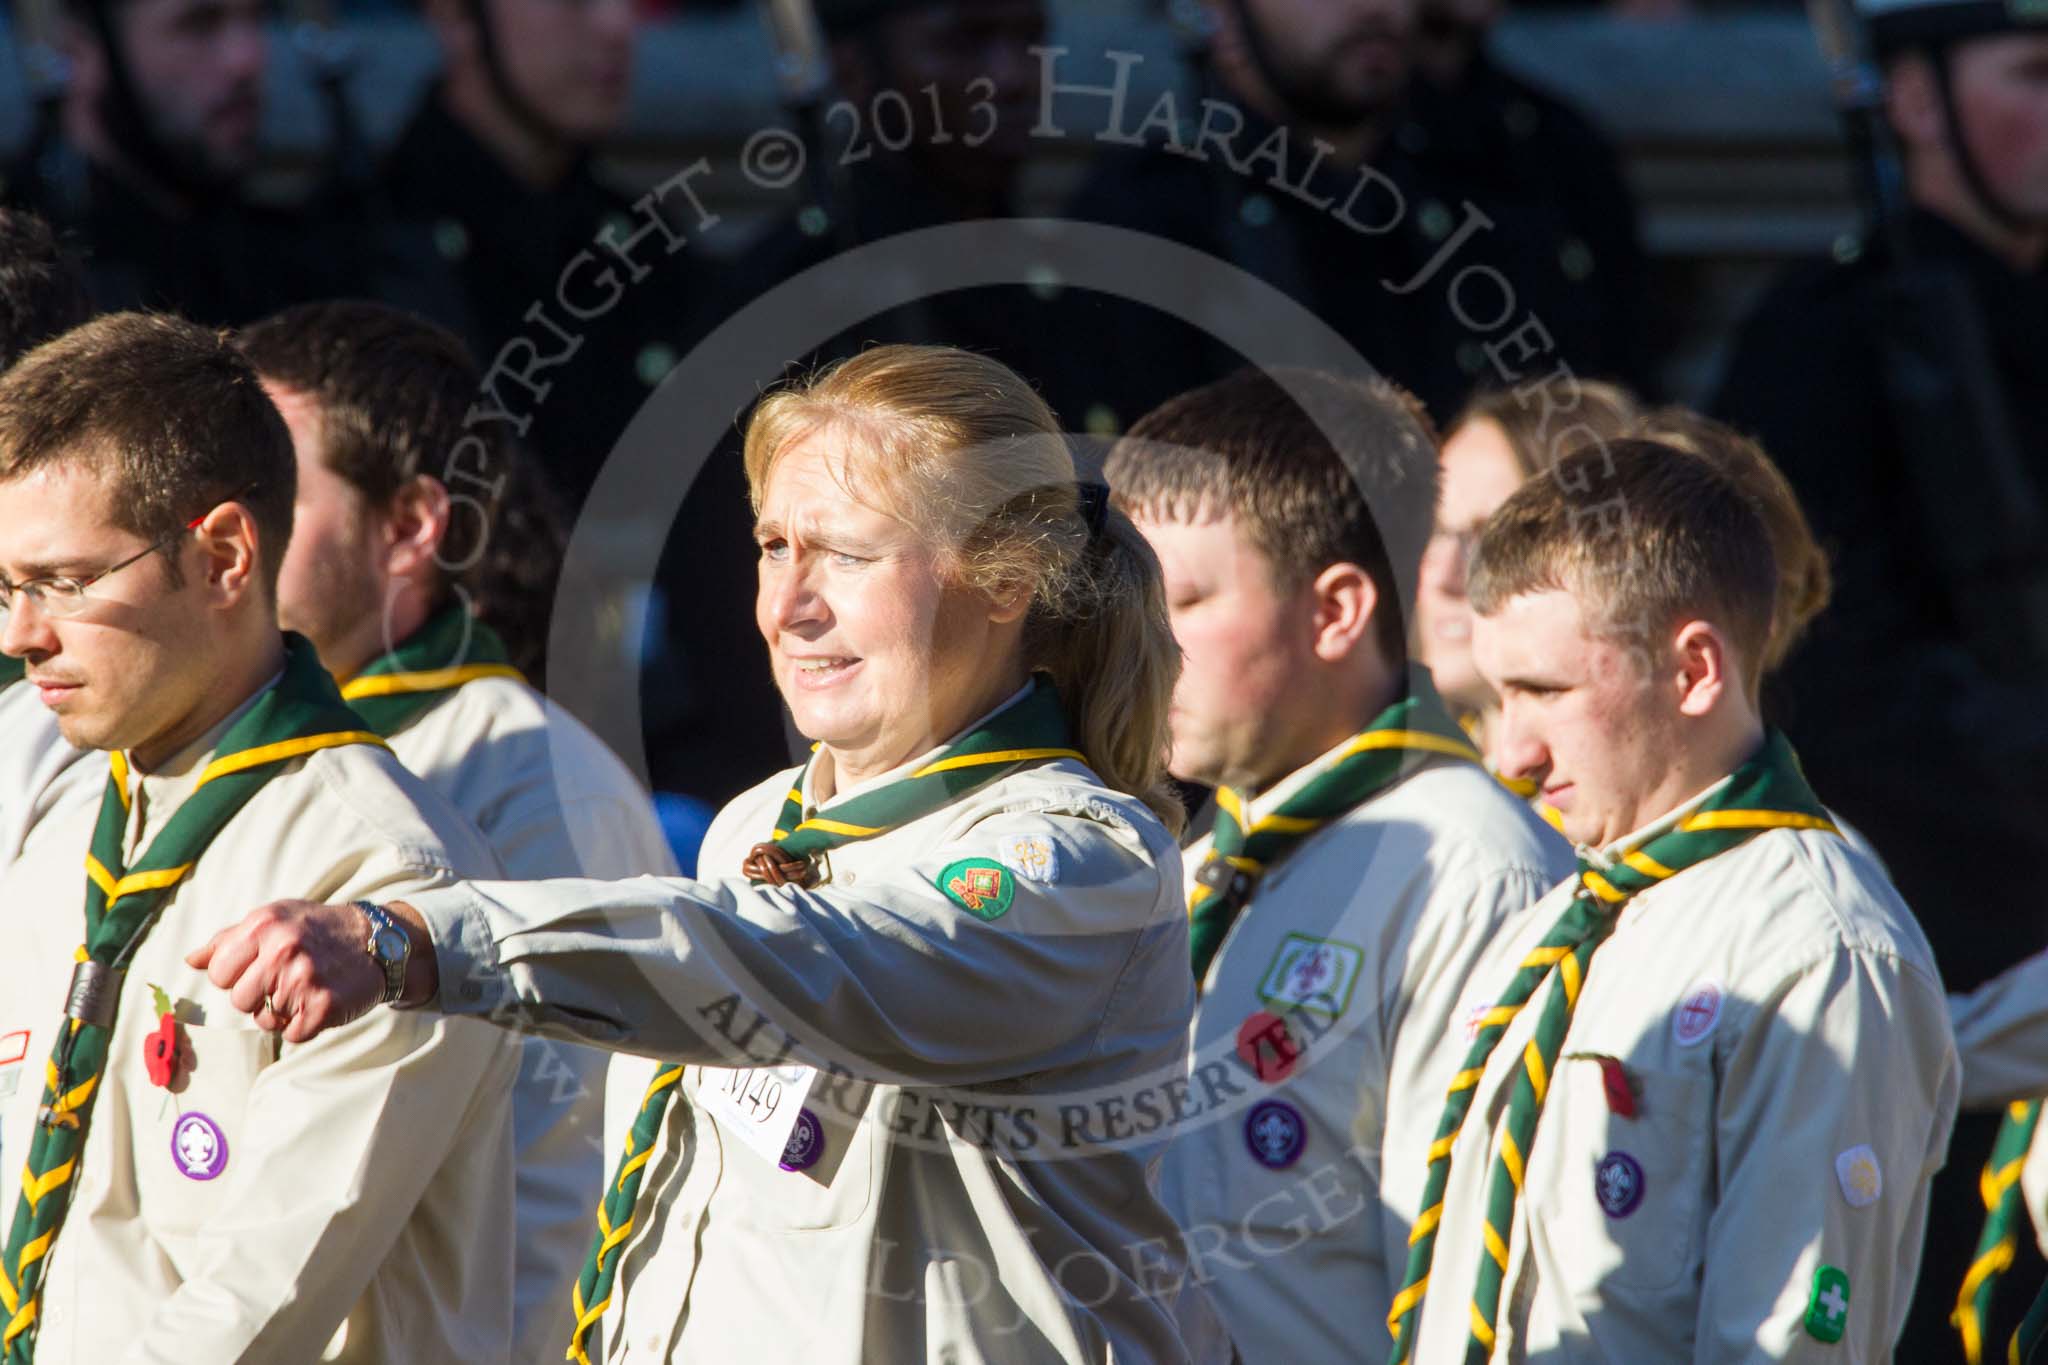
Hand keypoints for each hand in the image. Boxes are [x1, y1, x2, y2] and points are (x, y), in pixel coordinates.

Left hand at [187, 900, 427, 1042]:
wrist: (377, 941)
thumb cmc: (317, 929)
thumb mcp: (274, 918)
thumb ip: (229, 939)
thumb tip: (191, 960)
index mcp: (263, 925)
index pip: (219, 972)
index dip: (236, 976)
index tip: (260, 968)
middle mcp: (282, 949)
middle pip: (239, 1000)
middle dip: (258, 996)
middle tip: (286, 980)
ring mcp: (303, 978)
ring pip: (264, 1020)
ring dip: (280, 1013)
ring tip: (303, 991)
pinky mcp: (323, 1005)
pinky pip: (292, 1034)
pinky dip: (303, 1025)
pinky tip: (318, 1003)